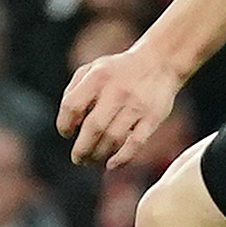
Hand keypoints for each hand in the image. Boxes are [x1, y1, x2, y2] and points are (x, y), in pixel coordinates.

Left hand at [59, 43, 185, 170]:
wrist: (160, 62)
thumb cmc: (119, 70)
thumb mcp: (93, 69)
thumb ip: (74, 91)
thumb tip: (68, 122)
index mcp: (98, 77)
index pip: (72, 106)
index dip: (64, 124)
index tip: (67, 134)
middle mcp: (117, 91)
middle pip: (93, 127)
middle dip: (81, 149)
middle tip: (77, 158)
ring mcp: (136, 105)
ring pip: (113, 138)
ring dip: (98, 155)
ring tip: (92, 160)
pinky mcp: (153, 117)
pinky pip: (135, 143)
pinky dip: (122, 158)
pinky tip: (111, 165)